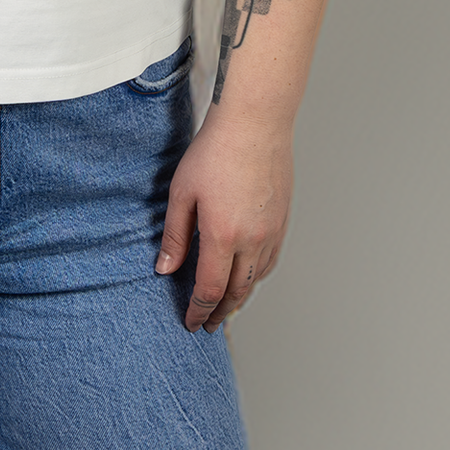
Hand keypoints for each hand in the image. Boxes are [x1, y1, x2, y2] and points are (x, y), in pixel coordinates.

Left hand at [160, 102, 293, 329]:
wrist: (255, 124)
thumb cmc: (216, 152)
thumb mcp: (182, 193)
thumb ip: (175, 235)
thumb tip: (166, 268)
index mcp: (223, 236)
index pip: (211, 290)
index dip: (199, 311)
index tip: (191, 322)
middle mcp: (253, 240)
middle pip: (238, 292)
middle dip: (221, 313)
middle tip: (208, 325)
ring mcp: (272, 231)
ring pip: (258, 279)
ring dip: (241, 298)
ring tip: (226, 307)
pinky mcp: (283, 221)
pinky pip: (271, 260)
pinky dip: (257, 276)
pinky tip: (248, 276)